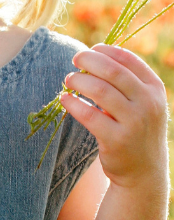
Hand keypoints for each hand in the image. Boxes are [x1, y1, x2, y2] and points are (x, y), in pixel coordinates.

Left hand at [63, 45, 168, 190]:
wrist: (143, 170)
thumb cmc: (135, 130)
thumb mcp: (141, 104)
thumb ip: (126, 84)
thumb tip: (94, 59)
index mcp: (155, 89)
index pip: (131, 61)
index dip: (108, 51)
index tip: (91, 49)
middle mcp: (148, 103)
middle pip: (114, 72)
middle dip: (90, 61)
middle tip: (74, 59)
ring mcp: (134, 122)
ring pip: (101, 91)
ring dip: (79, 81)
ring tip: (68, 79)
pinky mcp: (117, 140)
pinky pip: (90, 116)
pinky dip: (74, 104)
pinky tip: (64, 99)